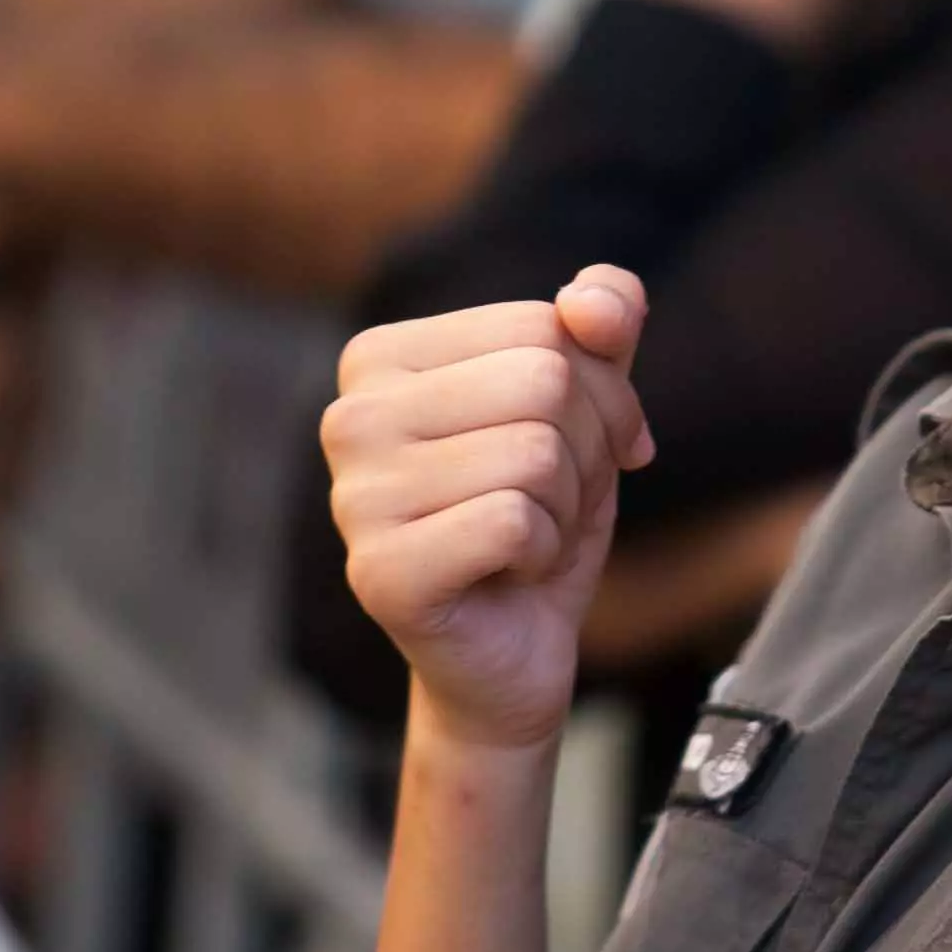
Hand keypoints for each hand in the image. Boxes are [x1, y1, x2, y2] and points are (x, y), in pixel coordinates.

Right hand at [325, 269, 658, 751]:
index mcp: (380, 357)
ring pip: (536, 453)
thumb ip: (602, 324)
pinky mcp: (380, 572)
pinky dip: (544, 553)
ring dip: (565, 506)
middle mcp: (348, 417)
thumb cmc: (541, 514)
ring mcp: (352, 497)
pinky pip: (517, 522)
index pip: (541, 326)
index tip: (575, 447)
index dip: (598, 392)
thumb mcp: (587, 406)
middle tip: (551, 501)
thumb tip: (596, 301)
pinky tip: (506, 574)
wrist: (514, 650)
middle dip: (588, 449)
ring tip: (525, 538)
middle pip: (544, 381)